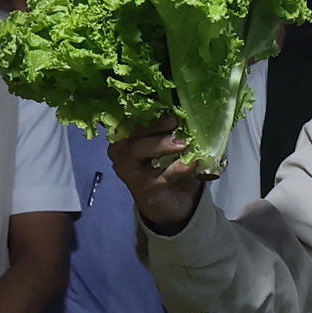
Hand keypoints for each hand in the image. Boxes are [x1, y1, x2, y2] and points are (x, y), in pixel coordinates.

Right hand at [108, 115, 205, 233]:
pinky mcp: (141, 188)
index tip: (169, 111)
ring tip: (184, 143)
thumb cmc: (169, 166)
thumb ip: (171, 130)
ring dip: (162, 144)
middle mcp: (120, 151)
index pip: (133, 119)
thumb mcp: (170, 144)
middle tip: (176, 122)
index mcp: (126, 136)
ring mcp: (128, 170)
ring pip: (137, 150)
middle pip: (133, 133)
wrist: (175, 201)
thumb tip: (184, 114)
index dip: (149, 114)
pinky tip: (191, 163)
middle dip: (155, 127)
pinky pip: (159, 175)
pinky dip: (177, 168)